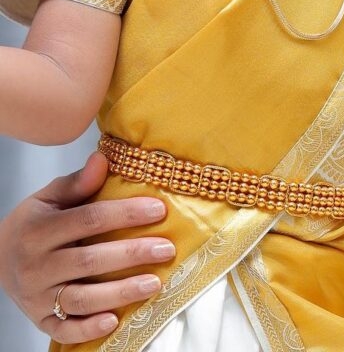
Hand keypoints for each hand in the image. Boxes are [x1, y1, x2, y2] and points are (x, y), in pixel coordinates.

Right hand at [0, 153, 174, 344]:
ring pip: (81, 298)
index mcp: (39, 230)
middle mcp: (36, 266)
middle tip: (166, 249)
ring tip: (155, 283)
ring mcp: (37, 297)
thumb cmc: (32, 224)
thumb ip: (76, 183)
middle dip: (131, 254)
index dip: (125, 214)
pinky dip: (89, 328)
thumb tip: (102, 159)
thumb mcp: (47, 198)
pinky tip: (115, 320)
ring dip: (120, 293)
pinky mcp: (40, 320)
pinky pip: (65, 330)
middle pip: (89, 260)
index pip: (89, 219)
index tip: (159, 210)